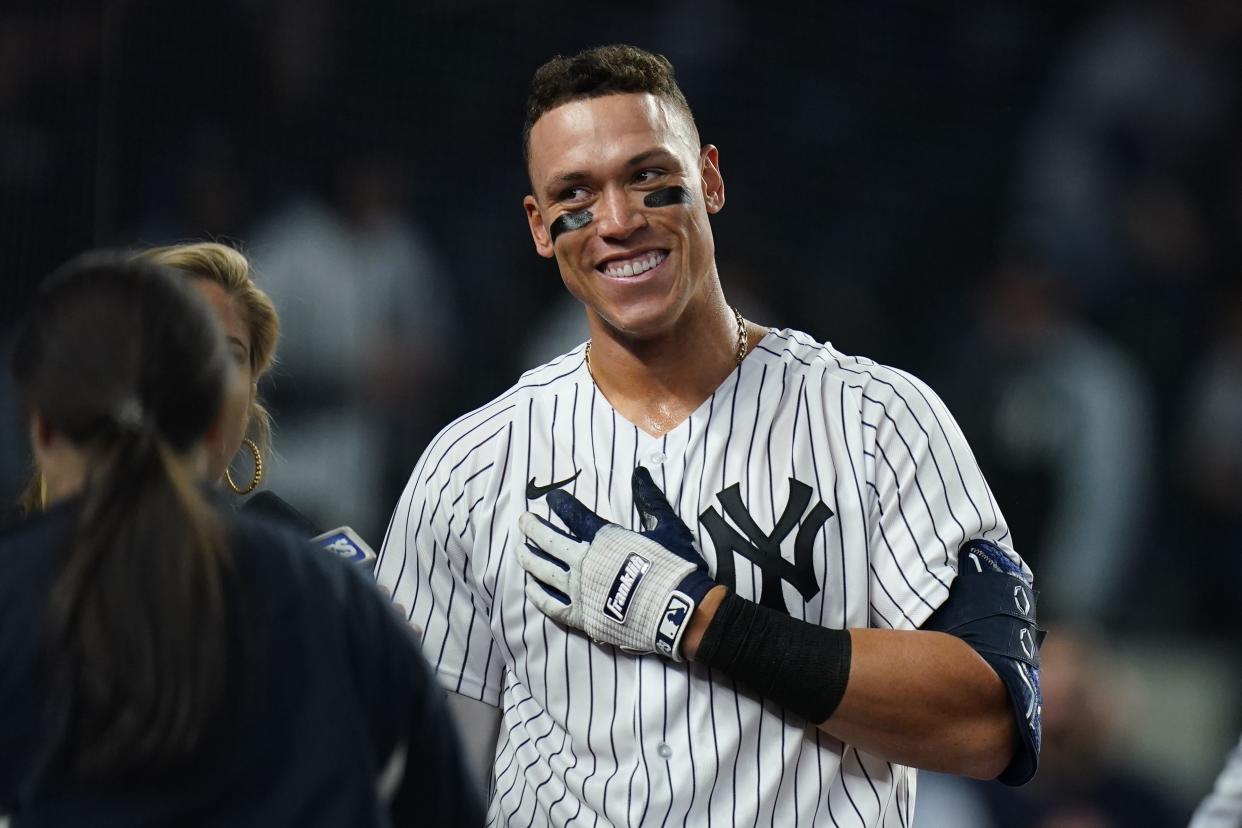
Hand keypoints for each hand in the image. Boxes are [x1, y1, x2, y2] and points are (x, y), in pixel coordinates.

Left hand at [517, 467, 715, 659]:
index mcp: (605, 538)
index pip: (574, 516)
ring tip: (518, 551)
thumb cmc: (674, 567)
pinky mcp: (581, 616)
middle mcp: (585, 561)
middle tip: (523, 520)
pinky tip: (529, 587)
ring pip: (544, 571)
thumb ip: (650, 500)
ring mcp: (580, 590)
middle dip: (533, 528)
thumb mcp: (667, 527)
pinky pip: (551, 605)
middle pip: (550, 541)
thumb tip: (640, 472)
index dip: (560, 505)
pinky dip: (538, 595)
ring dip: (529, 558)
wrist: (678, 611)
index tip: (550, 499)